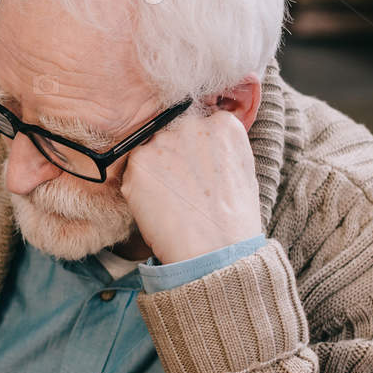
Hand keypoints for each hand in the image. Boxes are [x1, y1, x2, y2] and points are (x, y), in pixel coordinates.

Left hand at [117, 108, 261, 264]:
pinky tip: (159, 207)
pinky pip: (132, 171)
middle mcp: (192, 123)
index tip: (197, 170)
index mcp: (223, 123)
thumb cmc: (232, 218)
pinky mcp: (139, 162)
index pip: (198, 123)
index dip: (194, 150)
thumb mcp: (240, 170)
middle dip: (172, 157)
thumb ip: (218, 146)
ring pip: (150, 151)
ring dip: (154, 172)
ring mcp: (163, 141)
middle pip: (170, 132)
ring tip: (173, 201)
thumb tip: (200, 144)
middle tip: (182, 189)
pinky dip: (139, 190)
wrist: (215, 249)